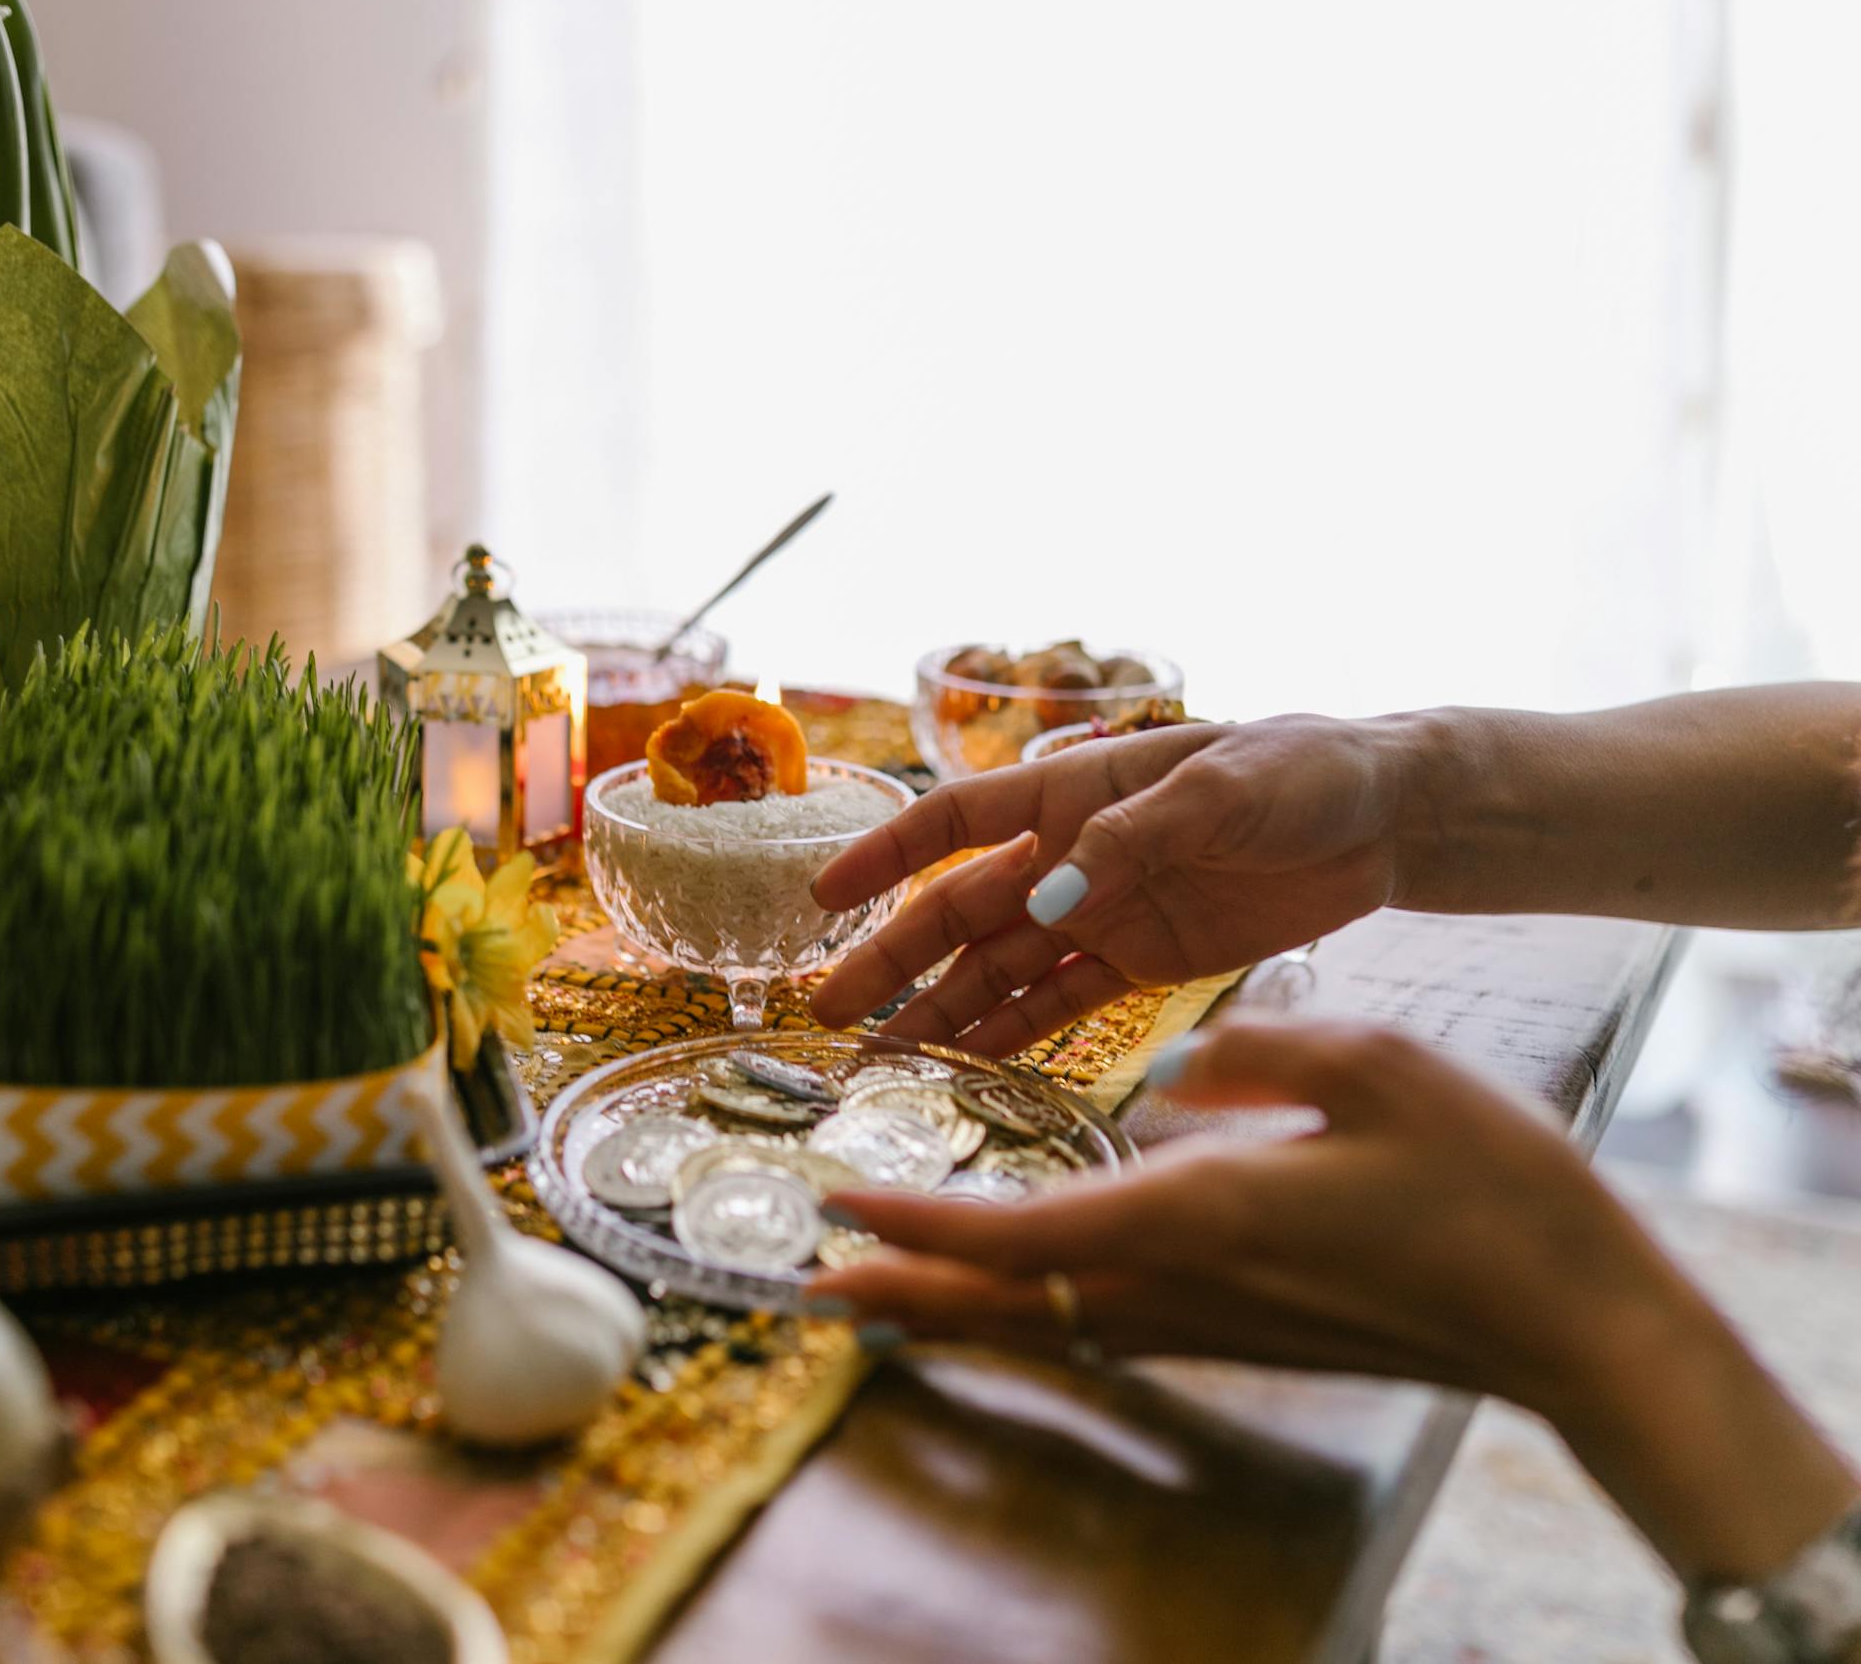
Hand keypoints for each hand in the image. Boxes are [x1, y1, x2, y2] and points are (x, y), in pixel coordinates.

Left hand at [805, 1018, 1859, 1582]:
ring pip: (1043, 1323)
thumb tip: (1173, 1068)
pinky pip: (1097, 1328)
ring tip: (877, 1290)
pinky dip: (1025, 1311)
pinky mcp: (1238, 1334)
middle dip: (900, 1291)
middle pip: (1003, 1303)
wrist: (1575, 1321)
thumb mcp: (1376, 1067)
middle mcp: (1178, 1286)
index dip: (917, 1224)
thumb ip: (1256, 1053)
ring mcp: (1207, 1323)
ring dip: (951, 1306)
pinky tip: (1014, 1291)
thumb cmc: (1489, 1188)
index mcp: (1194, 1217)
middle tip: (810, 1281)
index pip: (1015, 1235)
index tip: (836, 1204)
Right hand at [808, 714, 1419, 1053]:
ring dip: (941, 1012)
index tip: (822, 900)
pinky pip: (1061, 1004)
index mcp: (1074, 792)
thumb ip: (1130, 843)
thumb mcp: (1222, 788)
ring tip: (883, 1060)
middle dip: (893, 962)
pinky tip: (966, 1070)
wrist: (1390, 817)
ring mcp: (1101, 912)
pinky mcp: (1142, 962)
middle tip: (830, 1015)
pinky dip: (1014, 1037)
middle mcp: (1070, 855)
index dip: (884, 857)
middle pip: (960, 913)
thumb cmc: (1304, 771)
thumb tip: (1043, 901)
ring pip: (999, 969)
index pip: (954, 821)